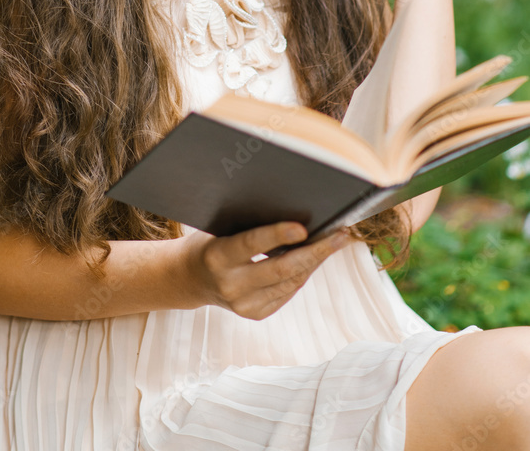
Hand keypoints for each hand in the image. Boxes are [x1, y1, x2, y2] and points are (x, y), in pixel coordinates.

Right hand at [179, 221, 350, 320]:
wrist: (189, 279)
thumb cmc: (209, 242)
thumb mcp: (220, 228)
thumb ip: (249, 226)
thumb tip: (295, 216)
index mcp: (217, 258)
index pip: (251, 244)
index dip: (277, 235)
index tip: (303, 227)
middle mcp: (231, 286)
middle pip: (282, 269)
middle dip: (315, 250)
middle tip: (340, 233)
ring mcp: (244, 305)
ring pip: (291, 281)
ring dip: (316, 260)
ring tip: (336, 240)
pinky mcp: (256, 314)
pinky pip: (288, 290)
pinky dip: (303, 272)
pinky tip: (316, 257)